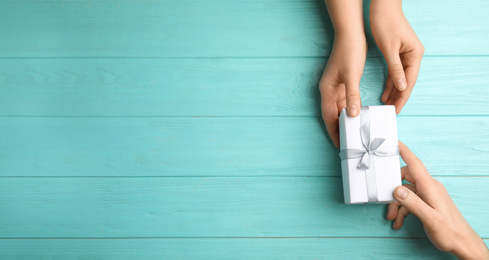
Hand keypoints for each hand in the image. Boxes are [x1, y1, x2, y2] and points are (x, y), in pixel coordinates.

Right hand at [319, 35, 366, 146]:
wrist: (351, 34)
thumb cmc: (349, 52)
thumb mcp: (351, 75)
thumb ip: (352, 95)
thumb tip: (353, 114)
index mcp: (327, 90)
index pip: (328, 116)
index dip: (333, 131)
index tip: (339, 144)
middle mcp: (329, 90)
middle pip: (333, 115)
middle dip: (339, 129)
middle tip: (349, 143)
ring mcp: (336, 87)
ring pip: (339, 109)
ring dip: (345, 120)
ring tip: (354, 133)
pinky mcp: (343, 83)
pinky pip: (346, 102)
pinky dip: (351, 110)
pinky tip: (358, 116)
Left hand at [370, 0, 423, 113]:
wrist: (383, 7)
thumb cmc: (386, 23)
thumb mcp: (389, 48)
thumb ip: (395, 68)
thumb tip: (401, 86)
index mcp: (415, 54)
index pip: (410, 80)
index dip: (403, 96)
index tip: (396, 109)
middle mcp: (414, 55)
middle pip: (407, 81)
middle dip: (399, 96)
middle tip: (392, 111)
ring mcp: (407, 55)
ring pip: (401, 78)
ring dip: (394, 91)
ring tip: (387, 104)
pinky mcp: (398, 53)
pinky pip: (395, 72)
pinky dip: (390, 82)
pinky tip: (386, 92)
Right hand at [387, 142, 488, 258]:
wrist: (462, 243)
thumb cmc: (450, 231)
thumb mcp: (429, 218)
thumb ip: (413, 203)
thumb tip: (396, 189)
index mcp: (430, 187)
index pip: (415, 164)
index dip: (404, 151)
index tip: (394, 142)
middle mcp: (429, 188)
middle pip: (405, 178)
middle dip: (392, 190)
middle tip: (384, 201)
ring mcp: (428, 195)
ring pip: (405, 192)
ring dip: (396, 205)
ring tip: (392, 218)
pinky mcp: (427, 203)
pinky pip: (410, 201)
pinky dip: (402, 210)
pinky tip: (399, 221)